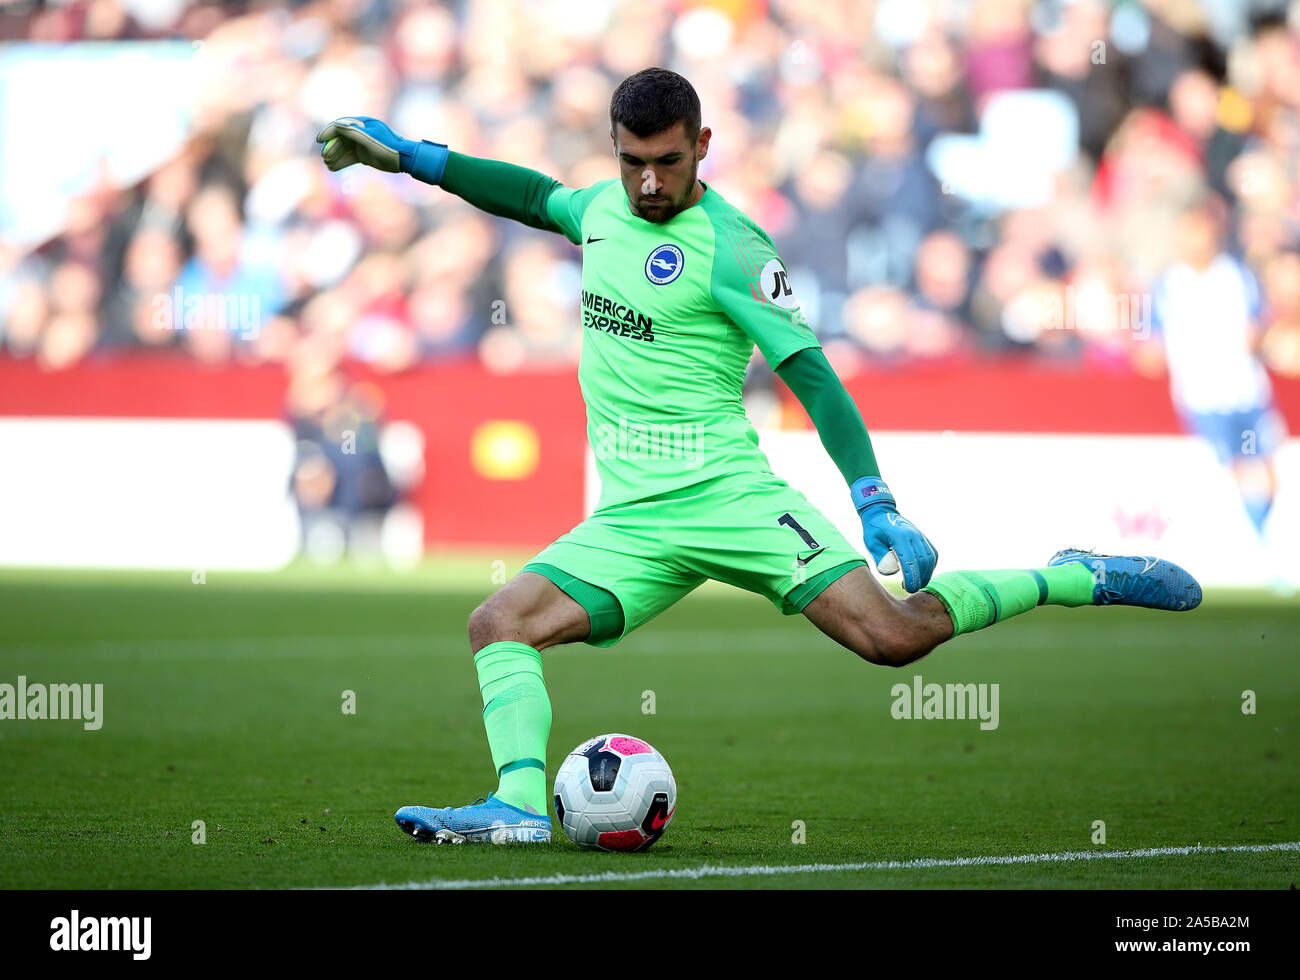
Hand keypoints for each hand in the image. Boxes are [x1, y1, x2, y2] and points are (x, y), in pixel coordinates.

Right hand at [316, 117, 448, 183]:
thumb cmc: (388, 147)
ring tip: (328, 164)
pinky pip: (349, 157)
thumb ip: (352, 131)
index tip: (319, 140)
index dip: (328, 131)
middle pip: (340, 139)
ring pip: (343, 149)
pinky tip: (333, 168)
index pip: (340, 125)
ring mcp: (361, 144)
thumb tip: (335, 125)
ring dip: (334, 156)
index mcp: (361, 124)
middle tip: (325, 157)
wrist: (404, 159)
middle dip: (331, 147)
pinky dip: (341, 162)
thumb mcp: (369, 138)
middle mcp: (360, 132)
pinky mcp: (364, 155)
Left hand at [851, 477, 937, 592]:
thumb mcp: (871, 543)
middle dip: (920, 578)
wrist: (881, 512)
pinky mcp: (923, 537)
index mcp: (899, 536)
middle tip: (912, 589)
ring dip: (927, 573)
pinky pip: (932, 553)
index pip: (909, 560)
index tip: (908, 588)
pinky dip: (931, 565)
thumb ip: (880, 558)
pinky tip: (924, 574)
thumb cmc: (874, 529)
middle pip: (923, 561)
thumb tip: (891, 572)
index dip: (911, 577)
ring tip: (918, 584)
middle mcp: (913, 535)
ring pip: (930, 557)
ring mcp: (920, 535)